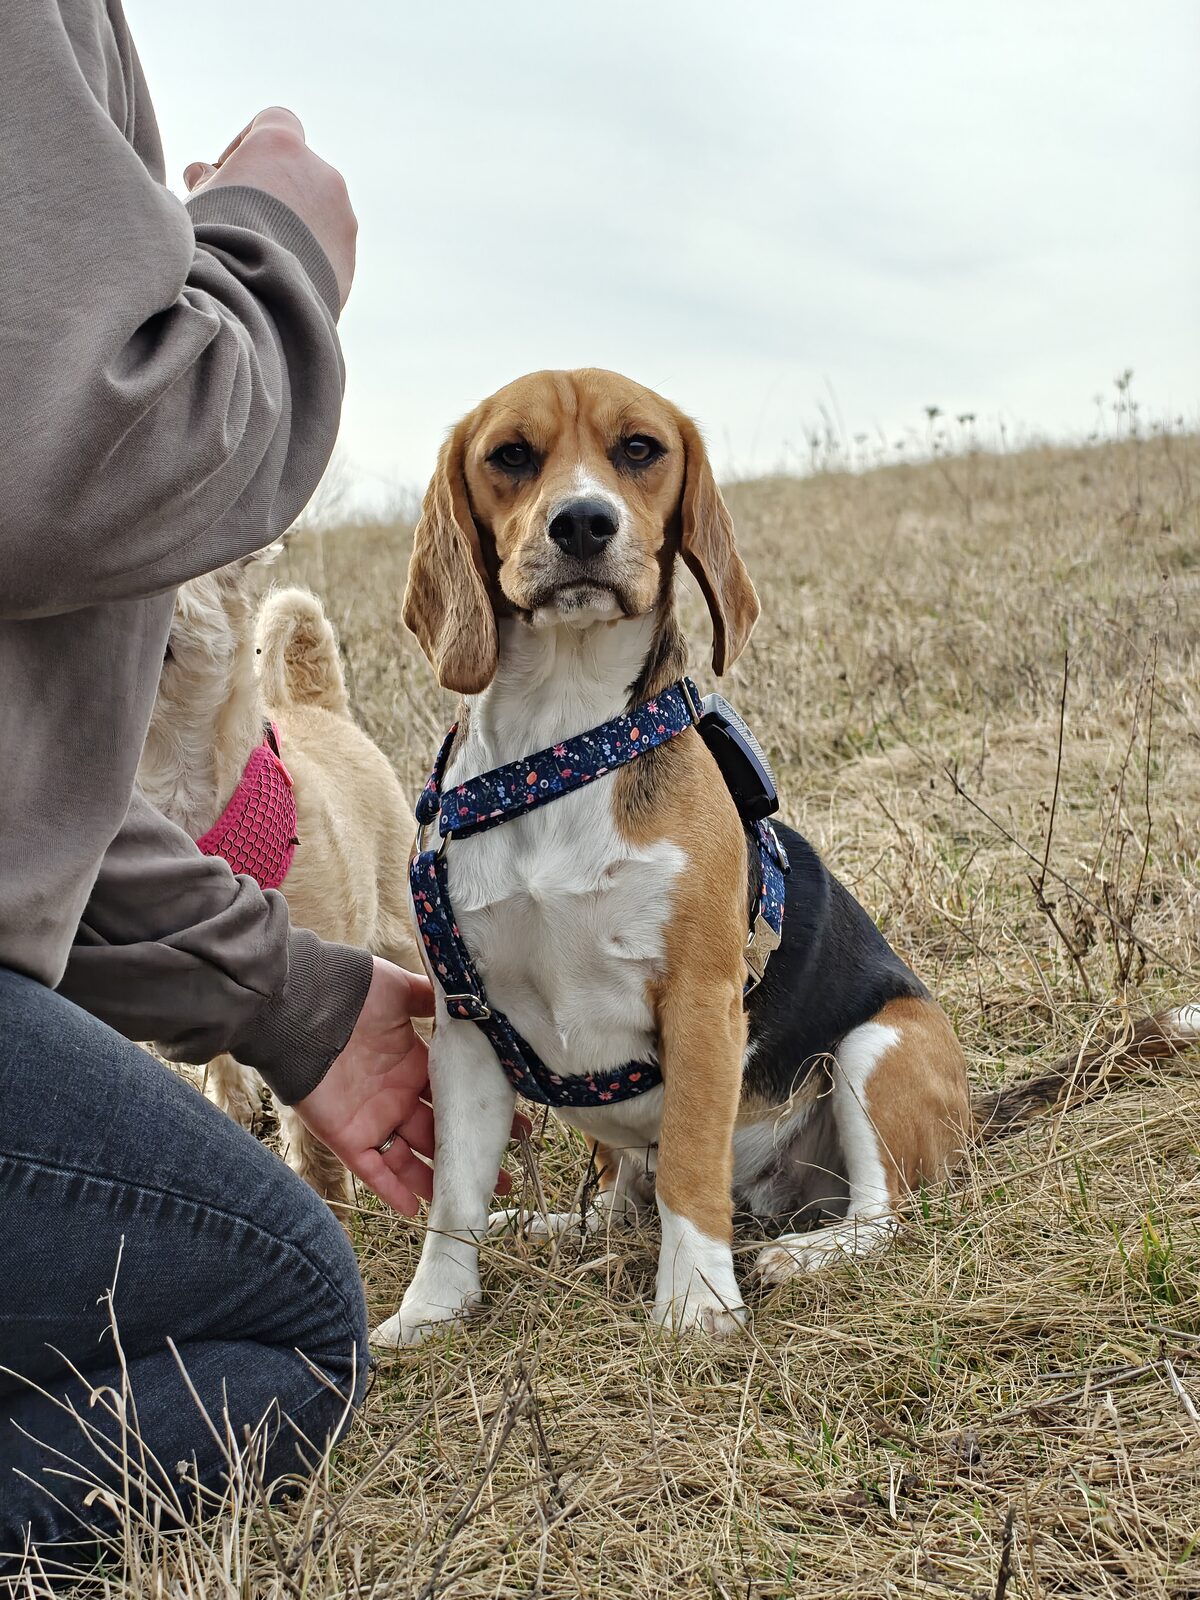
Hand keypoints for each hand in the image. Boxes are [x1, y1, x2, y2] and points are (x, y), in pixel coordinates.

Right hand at [184, 107, 356, 306]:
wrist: (250, 300)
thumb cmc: (214, 241)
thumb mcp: (198, 201)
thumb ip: (207, 181)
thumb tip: (203, 173)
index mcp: (282, 146)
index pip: (274, 121)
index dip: (249, 143)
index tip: (229, 172)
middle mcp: (322, 174)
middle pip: (297, 172)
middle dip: (272, 192)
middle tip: (241, 222)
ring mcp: (342, 218)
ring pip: (316, 214)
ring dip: (293, 228)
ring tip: (260, 260)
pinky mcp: (349, 260)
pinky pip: (326, 252)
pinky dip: (307, 260)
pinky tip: (278, 283)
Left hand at [293, 956, 527, 1213]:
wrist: (302, 1006)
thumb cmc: (352, 992)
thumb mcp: (399, 990)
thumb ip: (432, 1000)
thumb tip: (470, 1000)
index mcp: (414, 1064)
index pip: (455, 1096)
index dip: (482, 1113)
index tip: (516, 1129)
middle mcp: (397, 1095)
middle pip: (439, 1134)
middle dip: (468, 1154)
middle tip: (501, 1178)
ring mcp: (373, 1119)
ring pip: (411, 1159)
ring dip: (438, 1181)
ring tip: (468, 1200)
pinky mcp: (347, 1136)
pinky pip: (373, 1170)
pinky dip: (393, 1190)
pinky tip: (418, 1210)